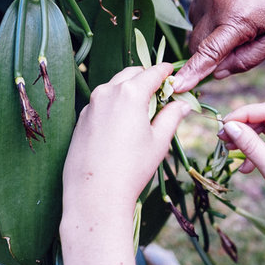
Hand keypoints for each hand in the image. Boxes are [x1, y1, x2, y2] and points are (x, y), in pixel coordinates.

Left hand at [62, 64, 190, 211]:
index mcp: (131, 93)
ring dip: (129, 89)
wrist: (95, 193)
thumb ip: (172, 117)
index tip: (172, 73)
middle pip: (131, 73)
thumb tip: (183, 104)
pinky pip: (101, 102)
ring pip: (114, 86)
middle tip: (159, 93)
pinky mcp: (81, 118)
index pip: (152, 73)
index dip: (165, 71)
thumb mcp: (159, 141)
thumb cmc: (132, 168)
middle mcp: (108, 92)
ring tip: (141, 109)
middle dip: (146, 78)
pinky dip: (114, 103)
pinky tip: (121, 124)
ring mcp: (91, 104)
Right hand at [172, 0, 264, 91]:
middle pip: (196, 44)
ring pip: (194, 29)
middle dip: (206, 55)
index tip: (176, 85)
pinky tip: (229, 12)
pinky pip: (196, 12)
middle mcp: (217, 4)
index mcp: (238, 20)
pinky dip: (208, 20)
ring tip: (235, 24)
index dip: (192, 71)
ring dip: (208, 36)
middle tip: (233, 49)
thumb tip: (216, 74)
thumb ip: (245, 61)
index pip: (208, 52)